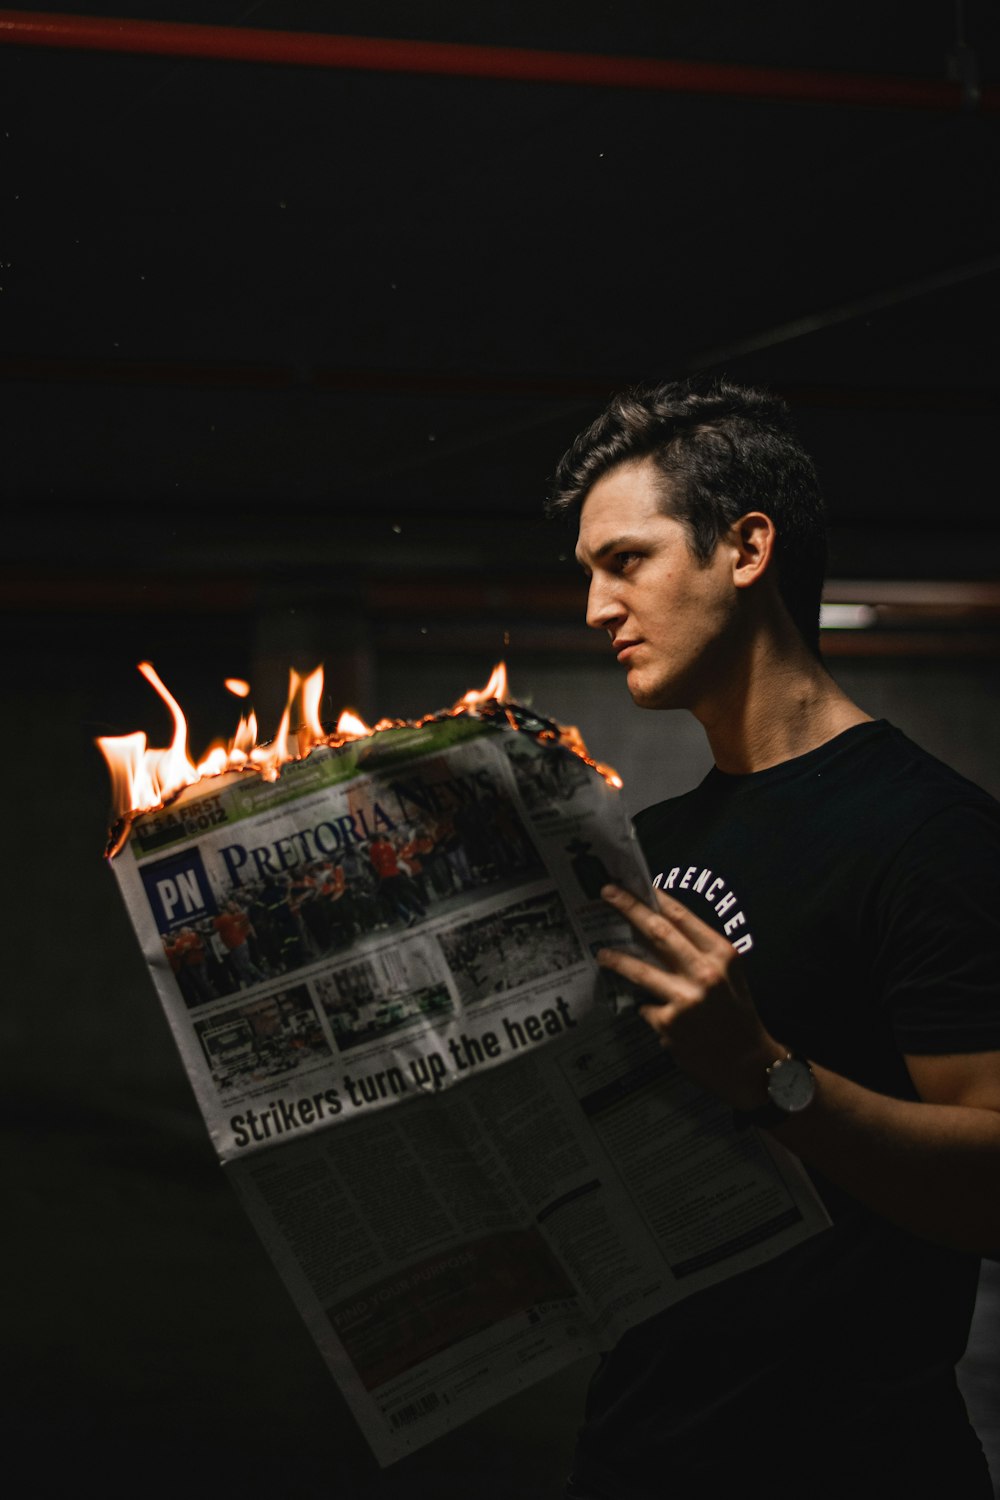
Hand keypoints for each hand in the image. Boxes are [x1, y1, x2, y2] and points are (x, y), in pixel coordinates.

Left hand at [598, 883, 780, 1109]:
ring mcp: (685, 998)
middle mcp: (705, 972)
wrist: (749, 1064)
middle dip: (629, 908)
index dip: (655, 898)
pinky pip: (646, 1007)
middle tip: (607, 893)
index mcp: (722, 954)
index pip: (682, 917)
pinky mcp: (669, 1024)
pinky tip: (655, 1014)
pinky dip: (647, 1008)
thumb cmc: (737, 1015)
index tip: (635, 885)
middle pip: (657, 932)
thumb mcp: (729, 975)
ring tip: (602, 953)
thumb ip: (700, 953)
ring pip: (640, 970)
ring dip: (617, 959)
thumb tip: (658, 926)